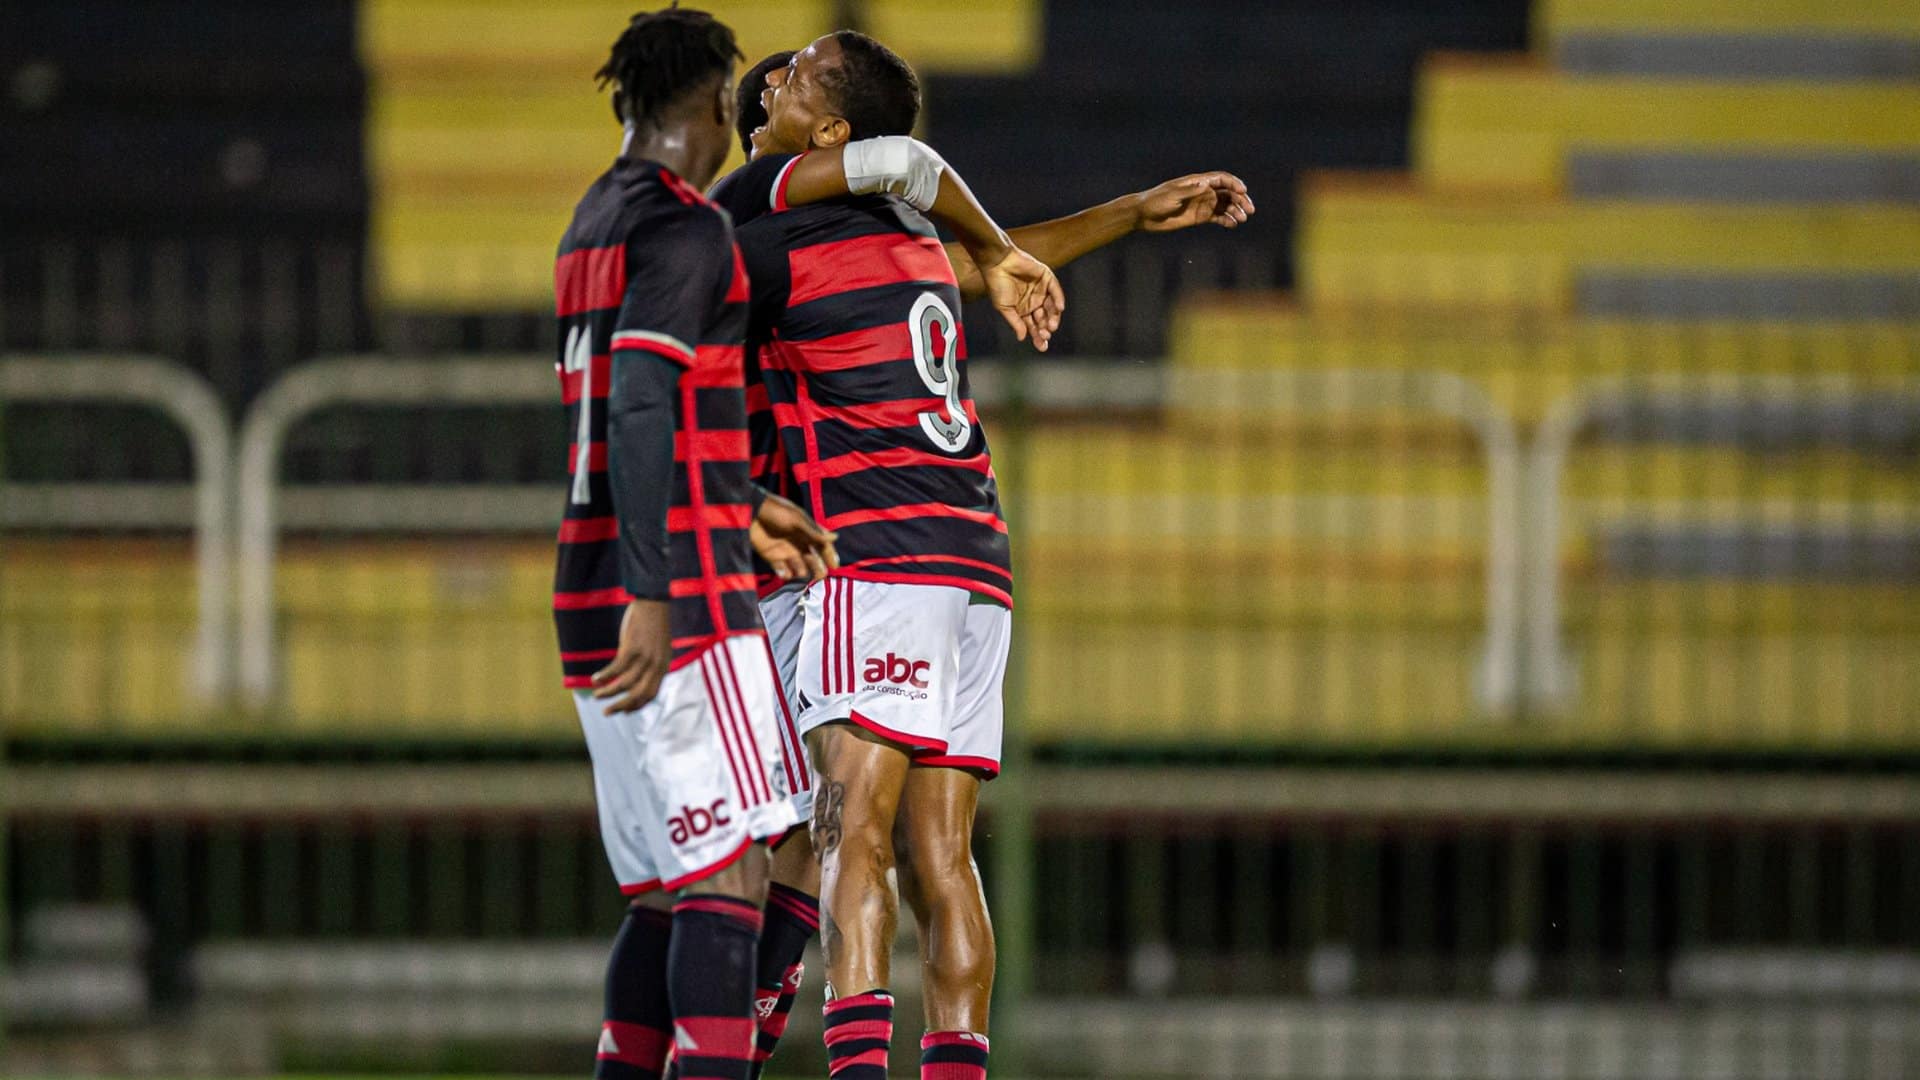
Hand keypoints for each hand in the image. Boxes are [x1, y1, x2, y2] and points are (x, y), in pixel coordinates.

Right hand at [592, 599, 670, 713]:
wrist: (654, 603)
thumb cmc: (654, 624)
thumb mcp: (659, 647)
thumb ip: (653, 664)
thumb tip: (638, 678)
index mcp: (663, 667)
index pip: (651, 694)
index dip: (636, 706)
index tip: (624, 712)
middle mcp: (656, 665)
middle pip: (638, 694)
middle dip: (621, 706)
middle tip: (607, 713)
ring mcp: (644, 657)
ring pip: (624, 684)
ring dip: (608, 692)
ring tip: (597, 695)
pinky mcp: (632, 648)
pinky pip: (615, 669)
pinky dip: (604, 676)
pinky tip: (595, 679)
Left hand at [752, 493, 838, 583]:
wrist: (750, 512)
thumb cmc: (776, 511)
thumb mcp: (796, 520)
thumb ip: (814, 532)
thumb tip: (835, 538)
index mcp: (807, 532)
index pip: (823, 545)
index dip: (830, 555)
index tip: (834, 565)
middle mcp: (799, 543)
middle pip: (813, 560)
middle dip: (818, 568)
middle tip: (819, 575)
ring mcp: (786, 551)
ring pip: (800, 568)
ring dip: (802, 573)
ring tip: (800, 572)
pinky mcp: (772, 557)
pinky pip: (782, 571)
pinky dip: (785, 574)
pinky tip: (785, 572)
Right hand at [978, 246, 1064, 351]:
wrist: (998, 263)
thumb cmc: (997, 285)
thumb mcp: (1005, 308)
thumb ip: (1015, 323)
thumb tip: (1022, 338)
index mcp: (1023, 310)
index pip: (1033, 326)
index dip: (1038, 337)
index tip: (1042, 346)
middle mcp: (1033, 301)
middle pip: (1044, 319)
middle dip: (1045, 329)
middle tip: (1045, 335)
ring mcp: (1041, 290)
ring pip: (1051, 307)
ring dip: (1053, 317)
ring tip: (1051, 325)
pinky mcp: (1046, 277)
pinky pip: (1055, 290)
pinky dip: (1058, 299)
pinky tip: (1059, 309)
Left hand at [1136, 172, 1254, 232]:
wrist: (1145, 215)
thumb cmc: (1156, 201)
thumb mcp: (1172, 195)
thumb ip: (1190, 190)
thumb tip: (1207, 184)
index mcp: (1197, 182)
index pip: (1221, 179)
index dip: (1234, 184)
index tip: (1243, 191)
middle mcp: (1203, 191)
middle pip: (1227, 193)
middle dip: (1240, 200)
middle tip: (1249, 210)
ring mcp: (1202, 204)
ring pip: (1225, 205)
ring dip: (1235, 210)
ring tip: (1242, 219)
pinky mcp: (1199, 217)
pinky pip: (1217, 217)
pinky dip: (1226, 220)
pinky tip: (1232, 225)